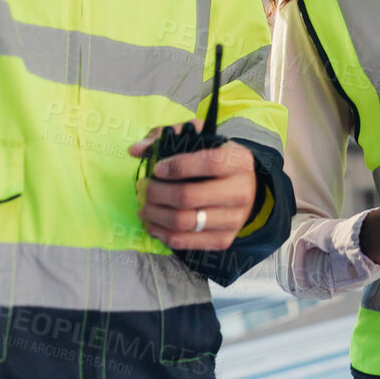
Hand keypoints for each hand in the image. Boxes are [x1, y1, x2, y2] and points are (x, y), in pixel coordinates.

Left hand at [128, 121, 256, 250]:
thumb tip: (136, 150)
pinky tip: (151, 222)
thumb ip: (168, 137)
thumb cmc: (214, 160)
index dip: (177, 166)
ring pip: (182, 221)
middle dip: (156, 192)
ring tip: (142, 205)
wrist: (243, 189)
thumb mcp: (199, 139)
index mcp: (238, 161)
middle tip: (142, 187)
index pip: (209, 163)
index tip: (156, 168)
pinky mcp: (223, 240)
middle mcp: (241, 192)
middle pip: (188, 196)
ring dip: (154, 214)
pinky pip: (183, 241)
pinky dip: (160, 232)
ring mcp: (233, 220)